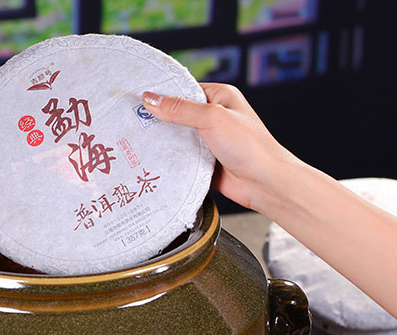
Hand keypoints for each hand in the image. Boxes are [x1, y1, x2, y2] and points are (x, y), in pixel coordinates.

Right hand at [141, 83, 295, 212]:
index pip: (184, 90)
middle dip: (159, 120)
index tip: (139, 98)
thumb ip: (180, 109)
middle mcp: (215, 118)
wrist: (265, 183)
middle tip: (131, 122)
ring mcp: (210, 142)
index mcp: (220, 97)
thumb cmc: (249, 146)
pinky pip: (184, 160)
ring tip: (136, 142)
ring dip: (165, 143)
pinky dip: (172, 161)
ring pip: (180, 139)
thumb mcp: (212, 118)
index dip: (163, 94)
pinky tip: (154, 162)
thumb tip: (150, 99)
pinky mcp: (206, 163)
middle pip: (179, 115)